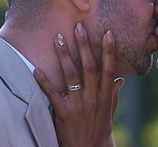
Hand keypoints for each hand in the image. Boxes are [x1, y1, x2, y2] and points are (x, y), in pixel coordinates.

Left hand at [34, 23, 123, 146]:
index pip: (108, 69)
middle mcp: (93, 98)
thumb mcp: (109, 113)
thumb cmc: (98, 130)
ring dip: (64, 56)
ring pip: (71, 75)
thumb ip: (113, 95)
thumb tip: (120, 79)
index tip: (107, 33)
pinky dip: (44, 81)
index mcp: (106, 96)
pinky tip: (37, 69)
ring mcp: (78, 105)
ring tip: (58, 38)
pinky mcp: (63, 113)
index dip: (109, 51)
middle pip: (89, 67)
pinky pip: (52, 94)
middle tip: (78, 26)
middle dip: (84, 45)